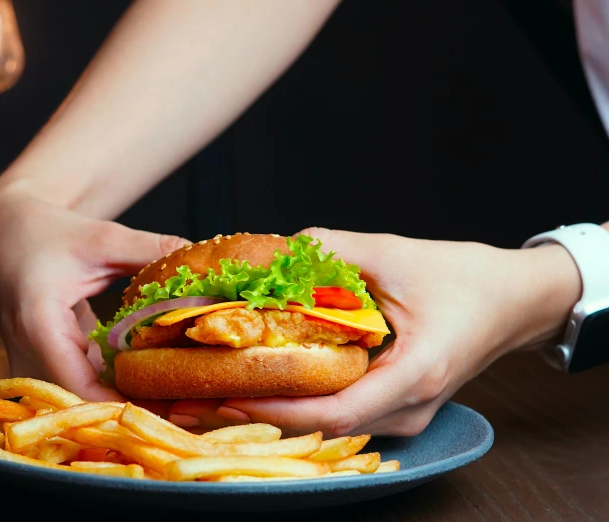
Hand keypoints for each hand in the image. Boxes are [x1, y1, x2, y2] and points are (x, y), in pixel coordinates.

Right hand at [0, 184, 187, 401]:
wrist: (5, 234)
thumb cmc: (46, 232)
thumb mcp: (102, 238)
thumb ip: (150, 250)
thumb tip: (200, 261)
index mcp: (38, 324)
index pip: (78, 385)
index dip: (121, 405)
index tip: (166, 410)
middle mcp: (28, 354)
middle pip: (79, 402)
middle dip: (129, 413)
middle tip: (183, 413)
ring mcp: (31, 365)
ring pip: (78, 402)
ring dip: (122, 405)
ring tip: (175, 408)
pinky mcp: (44, 366)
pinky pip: (78, 390)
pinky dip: (112, 391)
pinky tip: (151, 391)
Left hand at [168, 227, 580, 435]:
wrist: (512, 301)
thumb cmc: (464, 278)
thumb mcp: (395, 253)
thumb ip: (332, 251)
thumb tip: (275, 252)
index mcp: (415, 373)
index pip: (334, 410)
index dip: (275, 410)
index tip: (225, 399)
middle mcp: (409, 408)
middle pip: (324, 428)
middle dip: (262, 416)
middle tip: (202, 400)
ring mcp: (405, 416)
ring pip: (330, 428)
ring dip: (277, 413)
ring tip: (221, 393)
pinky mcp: (397, 409)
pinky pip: (342, 416)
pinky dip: (301, 405)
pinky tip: (265, 386)